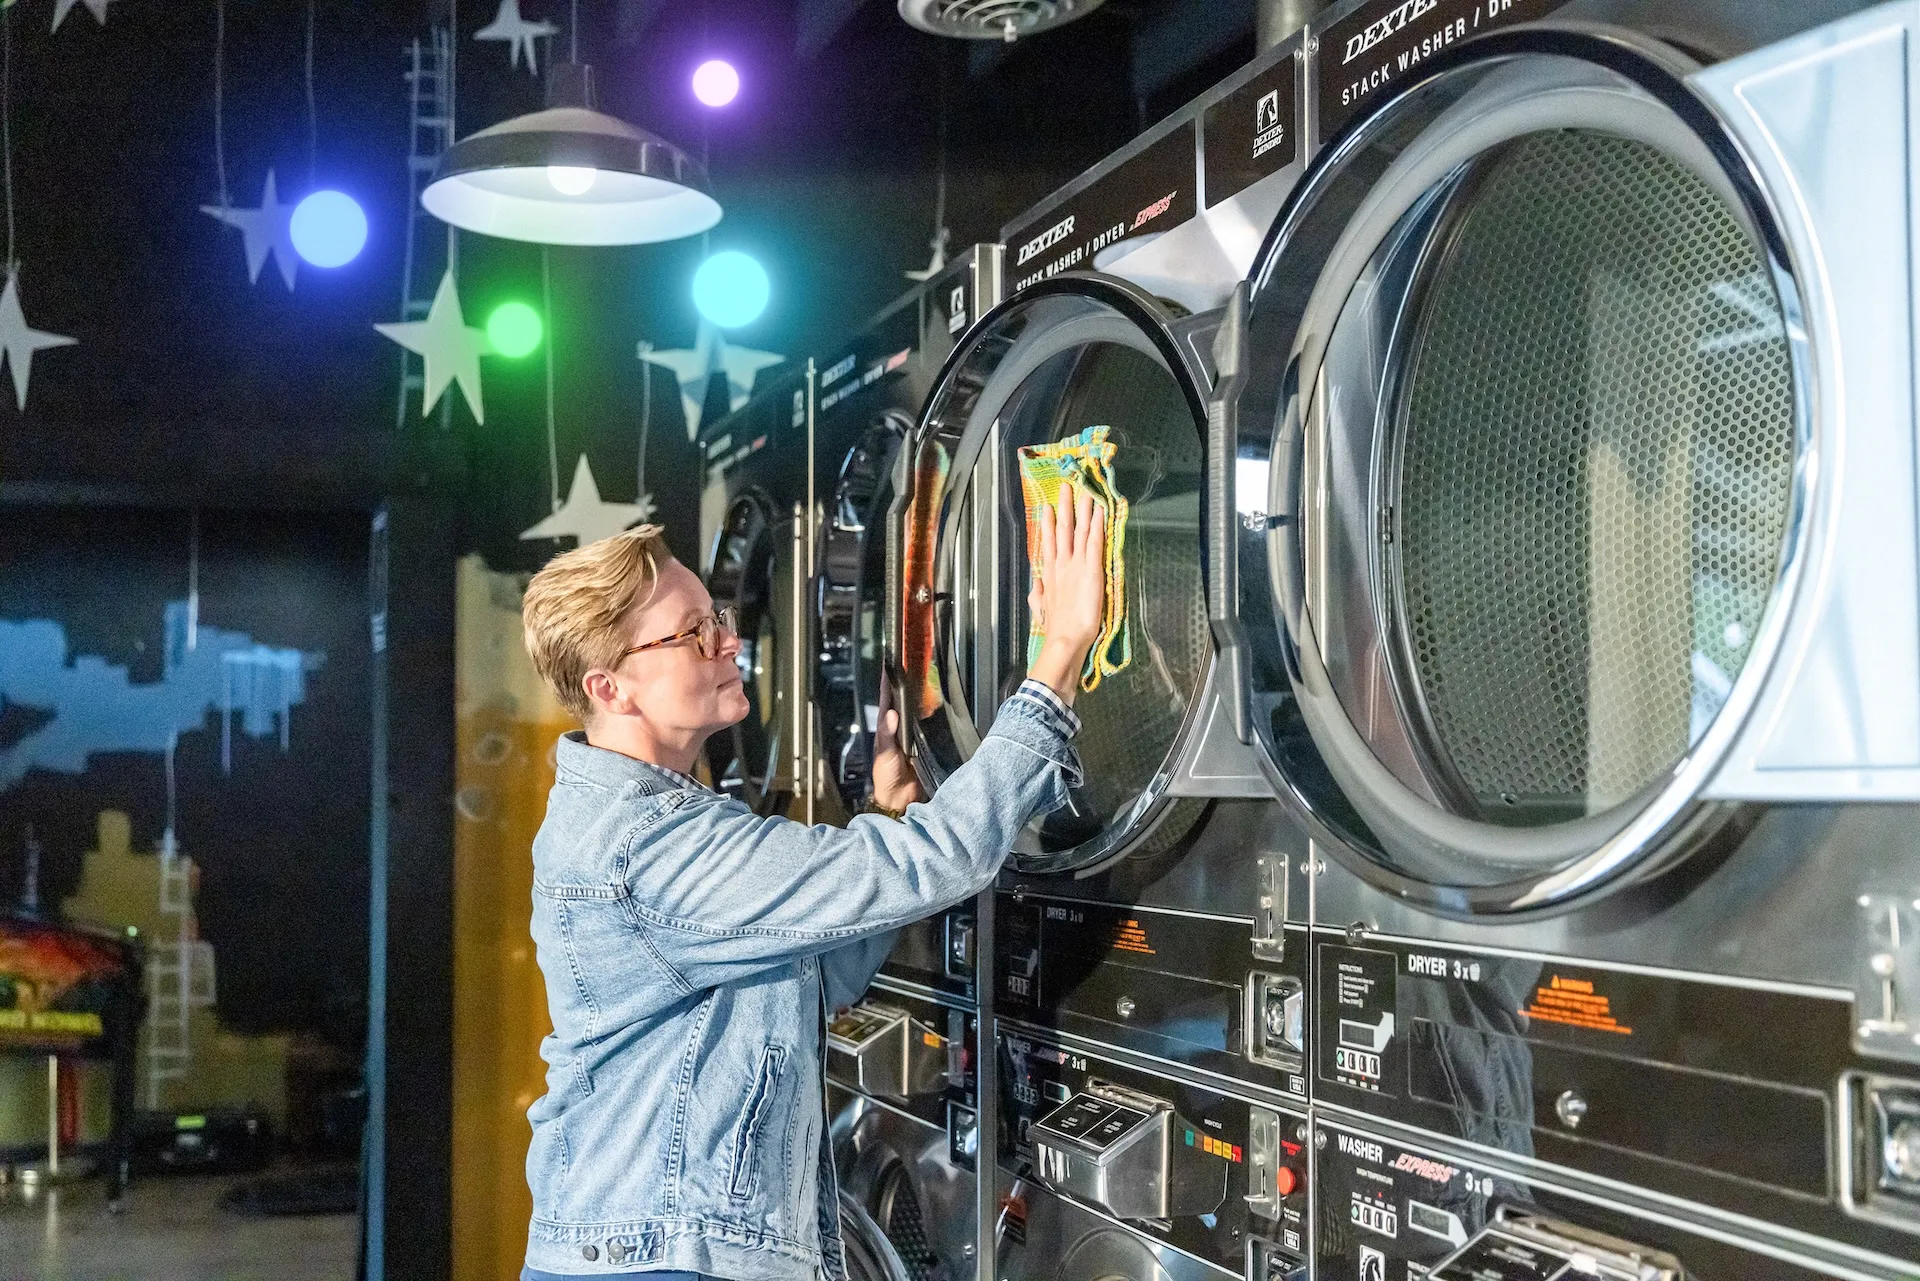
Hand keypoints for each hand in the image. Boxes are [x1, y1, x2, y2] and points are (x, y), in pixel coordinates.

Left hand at [869, 671, 924, 812]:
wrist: (900, 798)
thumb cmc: (886, 776)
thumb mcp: (884, 754)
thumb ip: (887, 735)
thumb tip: (892, 714)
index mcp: (885, 726)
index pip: (886, 698)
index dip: (888, 680)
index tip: (892, 661)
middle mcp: (897, 727)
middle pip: (902, 700)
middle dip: (907, 683)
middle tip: (915, 664)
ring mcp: (910, 734)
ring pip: (915, 710)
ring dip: (920, 696)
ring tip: (928, 678)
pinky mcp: (923, 743)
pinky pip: (927, 724)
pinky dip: (931, 714)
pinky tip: (937, 705)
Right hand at [1025, 481, 1107, 704]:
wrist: (1065, 638)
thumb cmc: (1055, 628)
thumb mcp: (1041, 608)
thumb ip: (1039, 593)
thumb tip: (1037, 584)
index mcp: (1051, 574)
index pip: (1049, 543)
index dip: (1047, 524)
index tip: (1046, 508)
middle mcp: (1062, 564)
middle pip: (1062, 530)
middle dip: (1064, 508)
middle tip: (1065, 487)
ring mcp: (1076, 565)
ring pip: (1078, 531)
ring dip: (1081, 510)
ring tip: (1083, 492)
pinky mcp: (1092, 569)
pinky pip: (1094, 542)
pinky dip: (1097, 525)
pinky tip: (1100, 511)